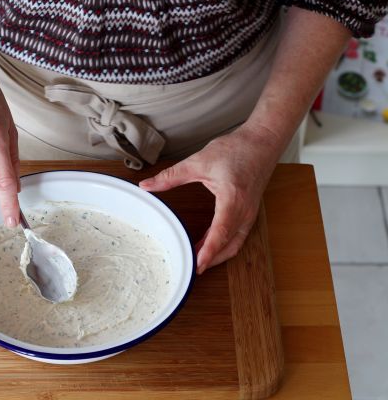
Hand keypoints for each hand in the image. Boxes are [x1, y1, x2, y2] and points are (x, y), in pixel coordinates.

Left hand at [139, 125, 280, 273]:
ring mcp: (250, 213)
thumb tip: (147, 185)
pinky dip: (223, 244)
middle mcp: (245, 211)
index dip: (208, 252)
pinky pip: (237, 235)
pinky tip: (207, 244)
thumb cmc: (237, 149)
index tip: (197, 265)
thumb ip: (171, 176)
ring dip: (217, 254)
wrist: (263, 141)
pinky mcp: (249, 212)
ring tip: (196, 261)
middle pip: (228, 245)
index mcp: (233, 199)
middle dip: (210, 260)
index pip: (220, 233)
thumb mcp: (198, 162)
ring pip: (234, 243)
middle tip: (190, 269)